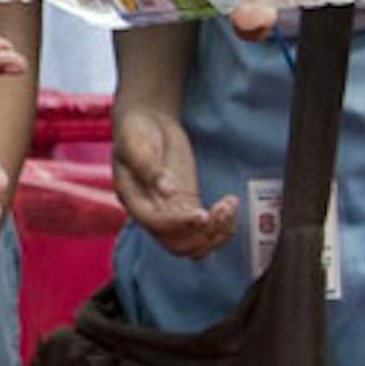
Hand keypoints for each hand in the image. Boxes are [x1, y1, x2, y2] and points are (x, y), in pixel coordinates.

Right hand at [111, 101, 234, 258]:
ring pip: (195, 244)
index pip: (155, 225)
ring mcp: (172, 211)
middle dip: (201, 235)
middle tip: (219, 210)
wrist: (146, 120)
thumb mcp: (134, 141)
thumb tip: (166, 190)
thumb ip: (147, 165)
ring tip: (228, 206)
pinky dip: (223, 226)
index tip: (201, 214)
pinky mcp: (188, 204)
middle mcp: (152, 212)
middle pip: (177, 245)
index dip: (178, 225)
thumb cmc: (135, 129)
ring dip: (216, 234)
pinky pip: (206, 230)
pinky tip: (230, 204)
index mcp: (134, 199)